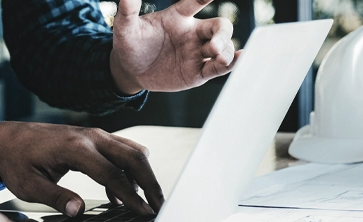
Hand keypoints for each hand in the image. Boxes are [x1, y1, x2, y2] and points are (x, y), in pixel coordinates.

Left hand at [0, 122, 163, 215]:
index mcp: (75, 147)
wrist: (6, 138)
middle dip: (150, 183)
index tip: (145, 212)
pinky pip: (122, 151)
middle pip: (134, 157)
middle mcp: (90, 136)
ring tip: (146, 202)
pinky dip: (129, 170)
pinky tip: (120, 195)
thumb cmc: (15, 161)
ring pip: (132, 151)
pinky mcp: (95, 137)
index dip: (132, 196)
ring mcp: (95, 134)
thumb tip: (77, 211)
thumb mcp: (28, 185)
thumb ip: (54, 197)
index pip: (113, 174)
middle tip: (159, 207)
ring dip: (143, 176)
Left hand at [110, 0, 240, 93]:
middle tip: (214, 46)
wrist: (129, 71)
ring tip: (219, 57)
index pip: (195, 3)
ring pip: (223, 47)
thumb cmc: (130, 44)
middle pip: (219, 27)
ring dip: (226, 51)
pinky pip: (218, 68)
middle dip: (222, 34)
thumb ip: (127, 11)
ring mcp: (197, 53)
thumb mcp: (125, 28)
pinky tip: (238, 60)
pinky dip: (231, 64)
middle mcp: (192, 33)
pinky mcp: (197, 73)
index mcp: (178, 17)